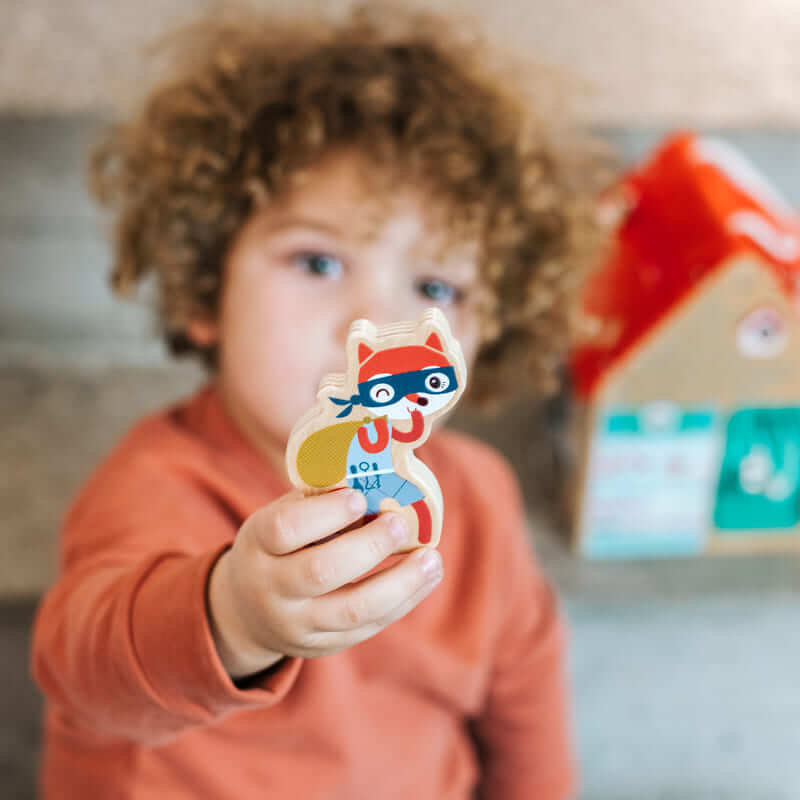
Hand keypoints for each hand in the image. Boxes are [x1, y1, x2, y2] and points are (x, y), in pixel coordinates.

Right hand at [206, 488, 442, 678]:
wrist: (249, 613)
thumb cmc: (277, 547)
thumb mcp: (281, 518)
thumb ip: (319, 501)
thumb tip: (377, 477)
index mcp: (257, 545)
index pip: (285, 528)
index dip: (326, 512)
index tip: (360, 497)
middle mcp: (270, 588)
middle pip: (321, 571)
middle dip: (369, 546)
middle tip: (401, 523)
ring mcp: (296, 623)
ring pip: (352, 609)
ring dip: (400, 583)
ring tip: (432, 559)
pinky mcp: (323, 645)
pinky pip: (368, 627)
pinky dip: (403, 601)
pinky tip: (425, 578)